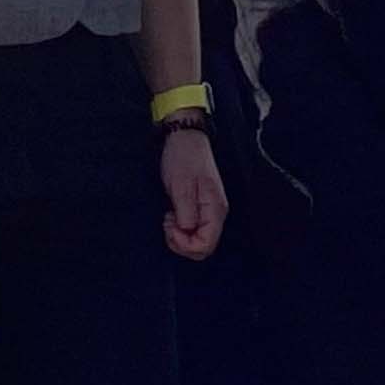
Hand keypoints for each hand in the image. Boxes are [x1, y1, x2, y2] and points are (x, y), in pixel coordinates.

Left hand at [159, 117, 227, 260]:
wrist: (185, 137)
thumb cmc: (183, 157)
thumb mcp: (180, 186)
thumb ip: (186, 213)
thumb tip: (187, 233)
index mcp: (215, 208)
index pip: (206, 245)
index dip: (185, 245)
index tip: (170, 228)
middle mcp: (216, 212)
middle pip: (203, 247)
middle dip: (181, 243)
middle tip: (167, 224)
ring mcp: (210, 210)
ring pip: (198, 239)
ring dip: (180, 236)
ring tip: (168, 217)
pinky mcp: (202, 207)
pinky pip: (194, 228)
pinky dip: (181, 228)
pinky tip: (172, 215)